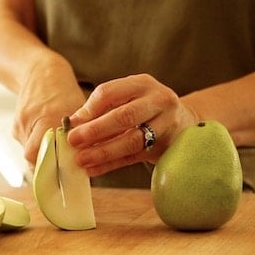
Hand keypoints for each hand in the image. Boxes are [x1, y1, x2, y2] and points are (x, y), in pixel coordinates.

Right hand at [12, 59, 85, 165]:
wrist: (38, 71)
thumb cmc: (62, 89)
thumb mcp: (77, 108)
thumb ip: (79, 133)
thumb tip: (88, 157)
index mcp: (46, 118)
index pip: (44, 155)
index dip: (54, 167)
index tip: (67, 173)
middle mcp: (29, 123)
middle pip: (33, 158)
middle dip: (47, 165)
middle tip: (62, 167)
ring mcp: (19, 126)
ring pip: (30, 152)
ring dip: (43, 155)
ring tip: (58, 151)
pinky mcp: (15, 128)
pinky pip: (27, 144)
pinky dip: (38, 146)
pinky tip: (48, 140)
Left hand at [67, 74, 198, 175]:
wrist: (183, 123)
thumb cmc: (144, 109)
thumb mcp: (127, 100)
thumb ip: (101, 110)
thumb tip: (71, 124)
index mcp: (142, 84)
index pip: (110, 92)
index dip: (88, 109)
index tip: (71, 125)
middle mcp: (158, 101)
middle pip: (124, 116)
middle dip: (95, 130)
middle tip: (73, 141)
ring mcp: (166, 125)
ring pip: (132, 140)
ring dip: (103, 151)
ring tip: (81, 160)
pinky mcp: (166, 146)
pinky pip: (134, 157)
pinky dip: (111, 164)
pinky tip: (93, 169)